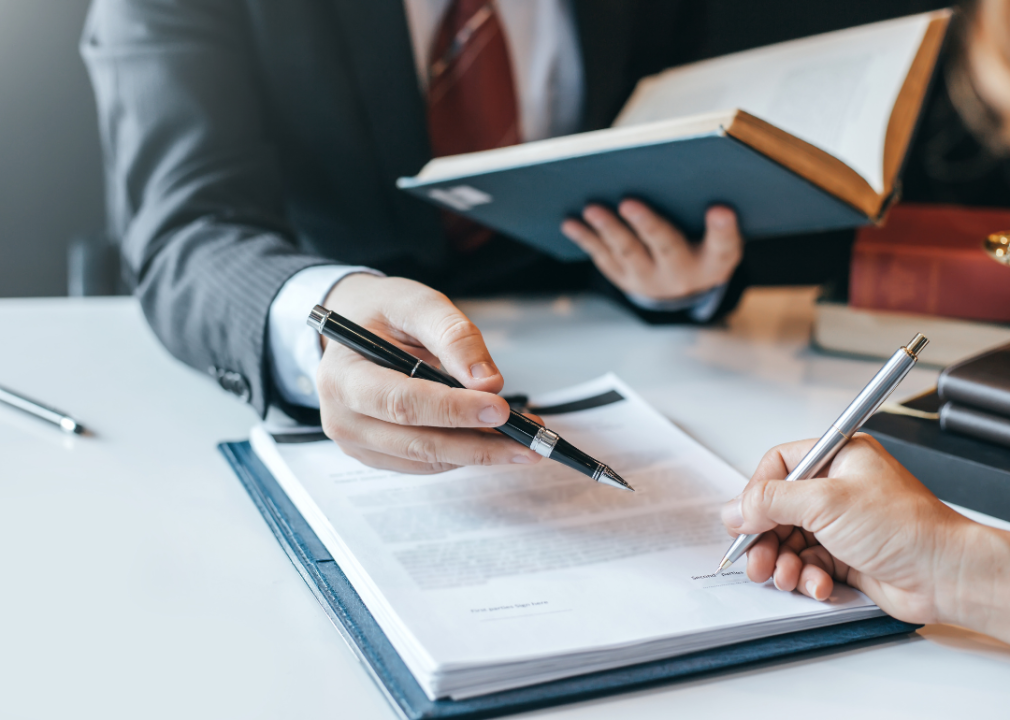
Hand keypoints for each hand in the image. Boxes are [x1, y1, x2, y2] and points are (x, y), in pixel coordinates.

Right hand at [316, 274, 542, 473]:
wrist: (355, 329)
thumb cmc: (383, 313)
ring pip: (426, 459)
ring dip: (479, 453)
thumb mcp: (417, 303)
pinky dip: (463, 454)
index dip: (453, 411)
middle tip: (527, 442)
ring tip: (523, 440)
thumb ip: (453, 335)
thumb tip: (488, 381)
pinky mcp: (375, 455)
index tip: (499, 409)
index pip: (401, 403)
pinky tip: (494, 439)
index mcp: (343, 374)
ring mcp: (356, 441)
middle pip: (417, 442)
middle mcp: (342, 415)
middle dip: (478, 444)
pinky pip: (425, 463)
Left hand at [560, 200, 741, 300]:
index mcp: (715, 260)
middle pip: (666, 247)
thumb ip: (711, 211)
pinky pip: (603, 257)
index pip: (724, 245)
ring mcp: (649, 279)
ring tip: (592, 208)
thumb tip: (682, 165)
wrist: (683, 287)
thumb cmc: (703, 242)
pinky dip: (586, 238)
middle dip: (647, 225)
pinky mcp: (624, 278)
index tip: (720, 209)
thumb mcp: (718, 233)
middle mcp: (683, 274)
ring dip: (608, 229)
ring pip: (628, 252)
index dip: (722, 228)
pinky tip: (569, 222)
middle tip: (629, 202)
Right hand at [721, 435, 1009, 637]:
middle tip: (755, 558)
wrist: (944, 575)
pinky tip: (817, 584)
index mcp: (838, 458)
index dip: (757, 493)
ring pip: (789, 541)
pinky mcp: (845, 556)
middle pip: (778, 509)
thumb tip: (736, 509)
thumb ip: (771, 502)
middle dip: (764, 537)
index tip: (745, 518)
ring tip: (785, 576)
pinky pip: (807, 564)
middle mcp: (837, 488)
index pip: (779, 466)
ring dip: (782, 562)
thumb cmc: (905, 528)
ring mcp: (841, 524)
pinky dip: (806, 577)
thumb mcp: (826, 503)